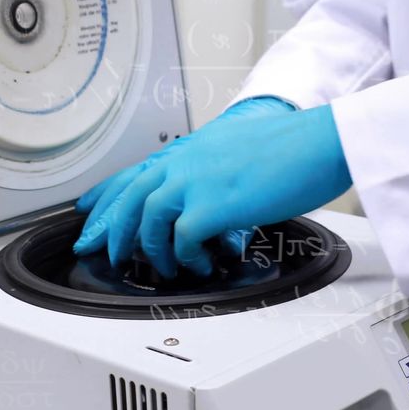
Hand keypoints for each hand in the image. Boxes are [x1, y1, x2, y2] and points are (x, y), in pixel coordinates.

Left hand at [74, 97, 293, 259]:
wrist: (321, 141)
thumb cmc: (296, 147)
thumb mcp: (242, 149)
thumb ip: (216, 168)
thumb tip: (213, 195)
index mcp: (192, 149)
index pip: (135, 171)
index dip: (106, 194)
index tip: (86, 211)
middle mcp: (186, 161)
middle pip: (129, 197)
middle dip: (113, 230)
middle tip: (109, 254)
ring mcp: (196, 182)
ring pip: (146, 220)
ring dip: (151, 250)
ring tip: (163, 268)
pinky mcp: (213, 205)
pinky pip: (180, 240)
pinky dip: (186, 258)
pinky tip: (198, 264)